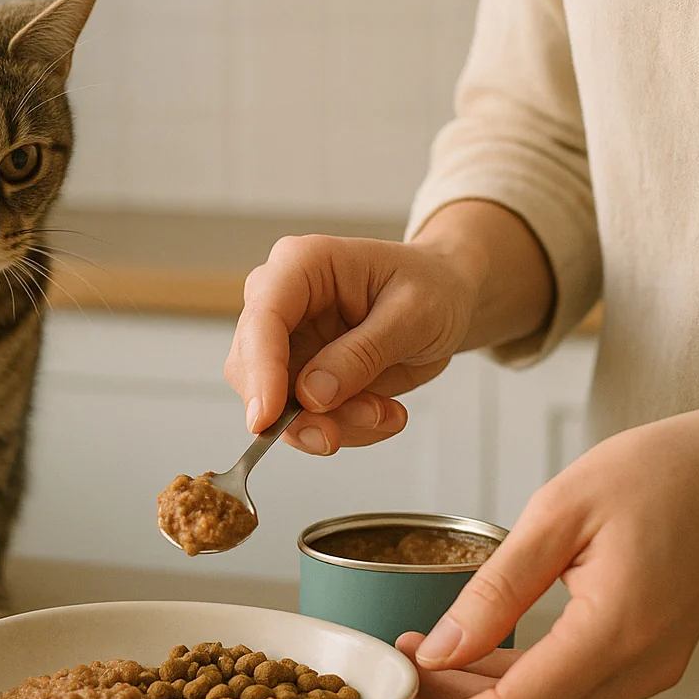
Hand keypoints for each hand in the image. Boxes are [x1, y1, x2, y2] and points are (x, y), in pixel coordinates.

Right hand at [224, 233, 478, 453]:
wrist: (448, 299)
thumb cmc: (432, 288)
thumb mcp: (414, 315)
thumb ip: (362, 353)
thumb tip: (311, 395)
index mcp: (302, 264)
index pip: (262, 318)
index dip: (260, 372)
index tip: (266, 419)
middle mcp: (281, 301)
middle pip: (251, 366)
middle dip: (296, 411)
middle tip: (339, 434)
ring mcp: (286, 340)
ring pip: (275, 403)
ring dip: (330, 424)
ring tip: (385, 413)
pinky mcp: (298, 374)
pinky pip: (302, 418)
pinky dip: (343, 428)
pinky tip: (382, 412)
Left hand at [363, 405, 698, 698]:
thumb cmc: (654, 474)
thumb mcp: (556, 513)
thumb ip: (495, 589)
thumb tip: (439, 650)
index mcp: (616, 631)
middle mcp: (636, 665)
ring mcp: (642, 667)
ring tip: (405, 681)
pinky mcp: (635, 656)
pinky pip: (562, 693)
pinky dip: (504, 692)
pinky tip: (454, 667)